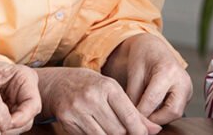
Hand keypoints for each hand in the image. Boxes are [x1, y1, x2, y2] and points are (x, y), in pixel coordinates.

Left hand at [0, 54, 41, 132]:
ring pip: (18, 126)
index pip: (33, 104)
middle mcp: (25, 91)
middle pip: (27, 119)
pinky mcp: (7, 113)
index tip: (3, 125)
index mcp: (24, 77)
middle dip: (10, 127)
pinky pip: (7, 127)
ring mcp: (16, 103)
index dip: (21, 118)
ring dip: (3, 129)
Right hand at [37, 67, 161, 134]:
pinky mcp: (66, 121)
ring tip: (111, 130)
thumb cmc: (90, 86)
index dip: (139, 131)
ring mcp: (77, 110)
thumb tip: (155, 129)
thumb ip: (133, 111)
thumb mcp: (112, 91)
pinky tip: (97, 129)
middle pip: (118, 130)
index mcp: (107, 87)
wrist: (58, 83)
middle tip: (124, 131)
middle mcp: (91, 97)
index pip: (129, 116)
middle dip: (125, 134)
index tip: (142, 134)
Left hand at [104, 33, 192, 124]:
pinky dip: (163, 113)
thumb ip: (133, 95)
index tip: (130, 119)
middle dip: (155, 119)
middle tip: (140, 121)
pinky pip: (176, 109)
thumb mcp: (134, 73)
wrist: (154, 47)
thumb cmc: (143, 56)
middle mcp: (183, 81)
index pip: (154, 100)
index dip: (140, 113)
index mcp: (168, 71)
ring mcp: (188, 88)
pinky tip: (151, 111)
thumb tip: (132, 116)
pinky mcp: (187, 95)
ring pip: (176, 113)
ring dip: (160, 118)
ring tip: (144, 114)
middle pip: (173, 111)